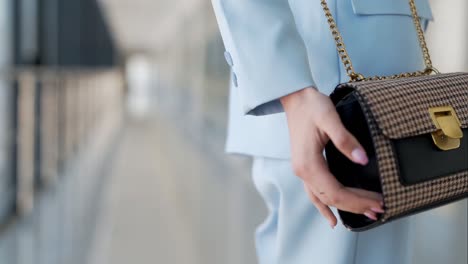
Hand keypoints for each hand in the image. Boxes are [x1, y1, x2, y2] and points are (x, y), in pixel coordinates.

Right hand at [280, 87, 383, 227]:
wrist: (295, 98)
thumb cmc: (312, 106)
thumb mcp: (330, 118)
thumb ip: (345, 140)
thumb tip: (363, 160)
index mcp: (309, 163)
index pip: (337, 191)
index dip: (358, 200)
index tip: (379, 202)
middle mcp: (303, 172)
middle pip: (332, 198)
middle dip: (356, 205)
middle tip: (380, 209)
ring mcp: (302, 171)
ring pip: (323, 198)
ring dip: (344, 208)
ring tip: (365, 215)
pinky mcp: (304, 167)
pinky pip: (314, 194)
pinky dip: (323, 207)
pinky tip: (331, 217)